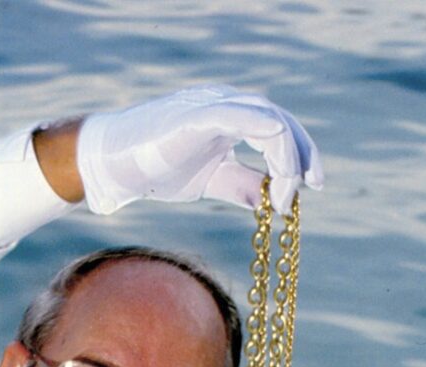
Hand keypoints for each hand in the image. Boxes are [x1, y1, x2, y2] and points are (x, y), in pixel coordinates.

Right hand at [75, 86, 321, 214]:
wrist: (114, 163)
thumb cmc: (158, 167)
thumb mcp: (212, 180)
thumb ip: (243, 185)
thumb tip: (274, 203)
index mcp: (232, 117)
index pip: (279, 129)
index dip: (301, 155)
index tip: (309, 188)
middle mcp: (227, 105)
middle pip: (280, 121)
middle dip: (302, 154)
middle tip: (311, 187)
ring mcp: (211, 106)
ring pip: (266, 119)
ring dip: (285, 155)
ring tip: (285, 193)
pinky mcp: (195, 115)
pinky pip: (236, 115)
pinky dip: (261, 127)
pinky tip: (275, 148)